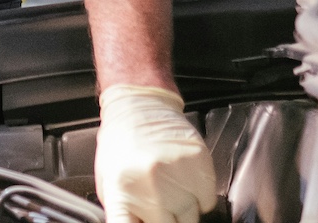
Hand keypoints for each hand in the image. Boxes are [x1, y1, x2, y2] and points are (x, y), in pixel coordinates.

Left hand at [95, 85, 215, 222]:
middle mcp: (152, 189)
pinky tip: (183, 178)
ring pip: (193, 217)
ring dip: (184, 209)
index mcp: (122, 196)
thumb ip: (125, 213)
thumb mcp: (109, 184)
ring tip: (169, 186)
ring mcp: (178, 177)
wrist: (138, 107)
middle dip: (167, 219)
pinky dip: (199, 196)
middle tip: (160, 205)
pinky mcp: (199, 165)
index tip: (146, 221)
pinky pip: (208, 201)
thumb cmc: (120, 144)